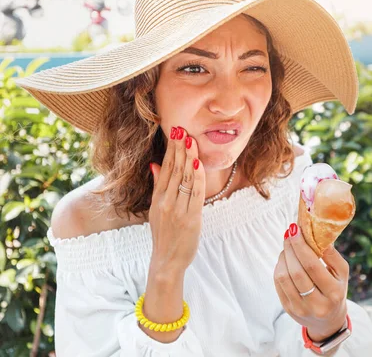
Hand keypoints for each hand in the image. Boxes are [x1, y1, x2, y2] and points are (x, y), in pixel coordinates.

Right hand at [148, 126, 205, 272]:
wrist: (167, 261)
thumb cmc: (165, 234)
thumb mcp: (156, 209)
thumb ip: (158, 186)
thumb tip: (156, 164)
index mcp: (158, 198)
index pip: (165, 168)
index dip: (171, 150)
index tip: (175, 133)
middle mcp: (165, 201)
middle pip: (173, 170)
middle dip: (179, 148)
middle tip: (182, 129)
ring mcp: (177, 209)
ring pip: (183, 179)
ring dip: (188, 158)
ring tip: (190, 140)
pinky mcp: (189, 218)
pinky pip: (194, 194)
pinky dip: (196, 178)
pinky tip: (197, 164)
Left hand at [273, 223, 348, 341]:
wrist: (328, 321)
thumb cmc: (336, 290)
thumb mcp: (342, 273)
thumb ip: (332, 254)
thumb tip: (318, 233)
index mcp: (333, 293)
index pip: (312, 266)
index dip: (301, 246)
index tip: (295, 229)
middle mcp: (317, 304)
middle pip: (296, 271)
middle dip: (290, 248)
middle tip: (289, 233)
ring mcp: (300, 309)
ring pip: (283, 277)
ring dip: (283, 257)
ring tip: (288, 246)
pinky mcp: (288, 309)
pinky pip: (278, 284)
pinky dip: (279, 267)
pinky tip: (285, 259)